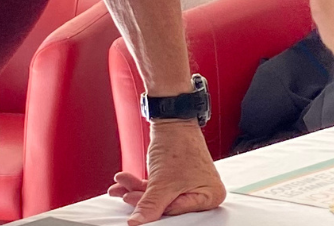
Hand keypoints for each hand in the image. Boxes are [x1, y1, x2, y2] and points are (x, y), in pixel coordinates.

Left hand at [107, 120, 226, 224]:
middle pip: (168, 205)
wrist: (171, 119)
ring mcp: (190, 184)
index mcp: (211, 196)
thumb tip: (138, 222)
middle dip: (142, 199)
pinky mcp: (177, 178)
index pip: (178, 213)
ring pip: (159, 196)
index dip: (157, 212)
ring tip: (122, 185)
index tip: (138, 213)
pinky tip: (126, 181)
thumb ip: (150, 205)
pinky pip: (158, 187)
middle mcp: (203, 192)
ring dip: (137, 190)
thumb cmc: (179, 144)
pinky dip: (141, 184)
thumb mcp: (163, 182)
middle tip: (127, 195)